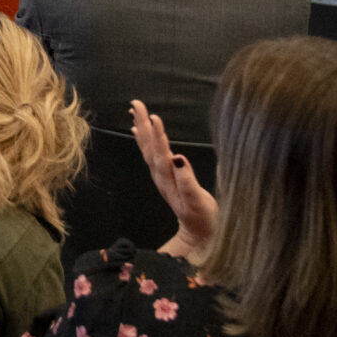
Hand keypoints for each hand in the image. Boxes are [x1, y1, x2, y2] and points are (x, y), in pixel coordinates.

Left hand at [130, 98, 216, 257]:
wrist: (198, 232)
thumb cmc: (202, 217)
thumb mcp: (197, 201)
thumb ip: (187, 181)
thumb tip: (179, 158)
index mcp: (168, 178)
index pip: (161, 153)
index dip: (158, 135)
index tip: (154, 117)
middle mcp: (160, 174)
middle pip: (149, 146)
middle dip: (143, 124)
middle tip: (135, 103)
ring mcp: (161, 174)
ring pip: (148, 148)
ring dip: (142, 128)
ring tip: (134, 110)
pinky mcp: (164, 175)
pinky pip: (151, 153)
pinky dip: (145, 139)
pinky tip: (140, 130)